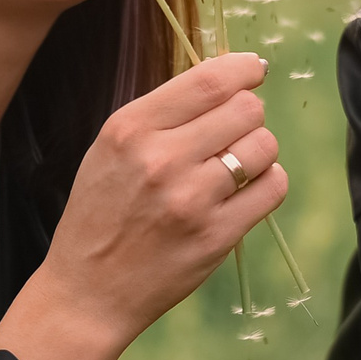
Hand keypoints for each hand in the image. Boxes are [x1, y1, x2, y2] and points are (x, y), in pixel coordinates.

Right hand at [0, 53, 287, 359]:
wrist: (88, 291)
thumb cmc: (100, 214)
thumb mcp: (110, 150)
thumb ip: (162, 115)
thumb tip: (225, 80)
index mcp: (131, 128)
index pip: (209, 80)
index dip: (244, 69)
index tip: (254, 70)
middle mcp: (162, 159)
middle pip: (246, 109)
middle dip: (249, 114)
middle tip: (234, 132)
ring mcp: (192, 199)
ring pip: (264, 146)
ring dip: (259, 150)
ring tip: (236, 165)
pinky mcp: (217, 236)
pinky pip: (272, 188)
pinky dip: (267, 183)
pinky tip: (246, 191)